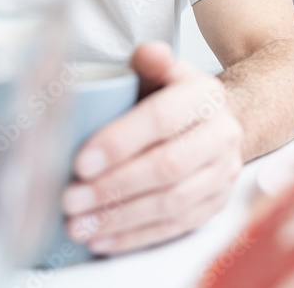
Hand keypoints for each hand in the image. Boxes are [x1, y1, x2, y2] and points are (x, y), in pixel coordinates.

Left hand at [61, 42, 243, 254]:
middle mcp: (222, 134)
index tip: (81, 161)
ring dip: (120, 217)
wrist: (218, 122)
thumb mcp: (162, 72)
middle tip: (70, 198)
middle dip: (114, 186)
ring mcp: (223, 173)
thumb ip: (151, 61)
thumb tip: (146, 54)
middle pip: (167, 166)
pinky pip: (176, 226)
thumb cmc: (175, 98)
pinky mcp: (216, 204)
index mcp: (205, 96)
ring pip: (172, 202)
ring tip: (79, 223)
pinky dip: (136, 236)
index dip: (121, 142)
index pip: (163, 119)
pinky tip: (103, 239)